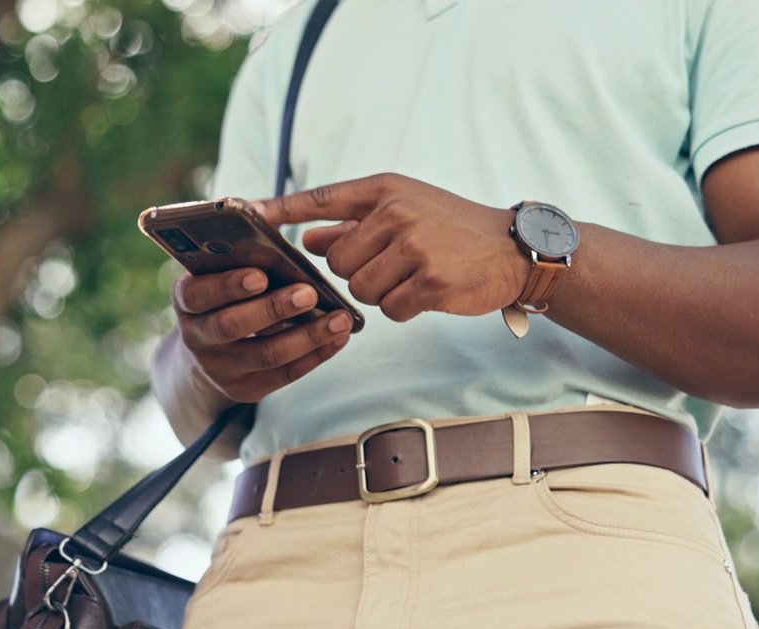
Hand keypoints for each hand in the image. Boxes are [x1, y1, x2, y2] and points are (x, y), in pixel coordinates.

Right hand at [171, 268, 353, 402]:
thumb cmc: (226, 297)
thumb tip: (278, 235)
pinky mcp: (244, 390)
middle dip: (273, 309)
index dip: (227, 286)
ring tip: (340, 318)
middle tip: (309, 294)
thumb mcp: (219, 275)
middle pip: (232, 326)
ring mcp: (219, 369)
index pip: (198, 294)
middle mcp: (196, 337)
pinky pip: (284, 374)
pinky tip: (339, 337)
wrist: (208, 352)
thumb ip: (239, 258)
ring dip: (307, 336)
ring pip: (265, 354)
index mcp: (186, 300)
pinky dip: (316, 355)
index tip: (260, 275)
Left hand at [256, 173, 529, 321]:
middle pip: (338, 263)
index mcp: (385, 189)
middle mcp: (397, 213)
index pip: (321, 198)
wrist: (514, 250)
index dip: (280, 208)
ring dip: (382, 293)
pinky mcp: (431, 282)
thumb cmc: (452, 229)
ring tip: (413, 277)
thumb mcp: (404, 212)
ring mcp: (415, 247)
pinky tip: (428, 292)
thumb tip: (307, 241)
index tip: (243, 211)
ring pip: (361, 290)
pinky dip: (404, 308)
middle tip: (393, 266)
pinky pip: (390, 309)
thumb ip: (353, 225)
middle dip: (357, 273)